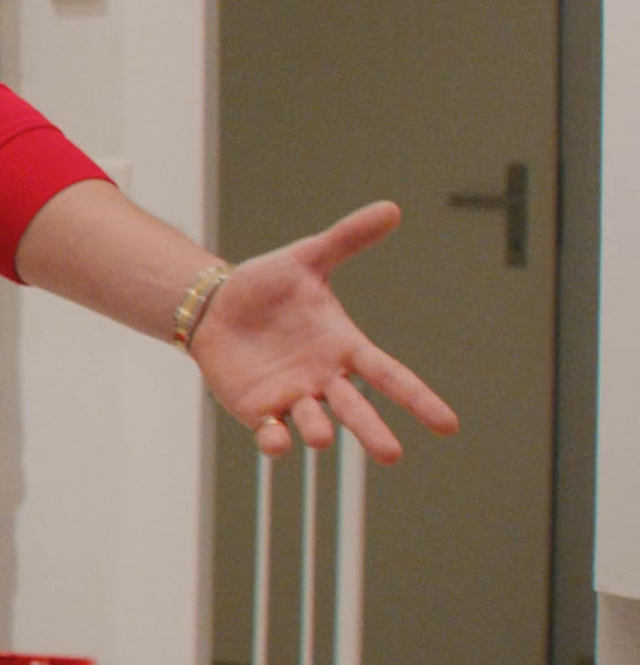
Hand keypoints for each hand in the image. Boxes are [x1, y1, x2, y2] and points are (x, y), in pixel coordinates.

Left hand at [192, 202, 459, 462]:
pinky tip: (275, 440)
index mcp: (344, 347)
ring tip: (321, 436)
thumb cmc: (266, 286)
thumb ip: (347, 239)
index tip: (449, 426)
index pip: (389, 375)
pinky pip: (270, 433)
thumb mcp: (306, 258)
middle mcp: (324, 379)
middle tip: (393, 456)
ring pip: (314, 424)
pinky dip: (274, 440)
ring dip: (318, 431)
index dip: (418, 399)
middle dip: (373, 432)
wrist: (214, 305)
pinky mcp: (257, 409)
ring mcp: (291, 398)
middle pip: (357, 410)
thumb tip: (391, 208)